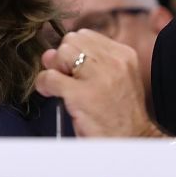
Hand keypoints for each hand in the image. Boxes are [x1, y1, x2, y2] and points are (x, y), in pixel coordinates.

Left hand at [34, 29, 160, 137]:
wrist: (131, 141)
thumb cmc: (117, 113)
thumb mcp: (110, 80)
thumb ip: (84, 61)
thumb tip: (49, 53)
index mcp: (123, 54)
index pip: (85, 35)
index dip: (74, 51)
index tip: (76, 69)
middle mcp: (113, 62)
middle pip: (70, 41)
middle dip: (63, 59)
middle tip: (68, 79)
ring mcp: (98, 78)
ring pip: (60, 54)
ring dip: (54, 70)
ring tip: (62, 88)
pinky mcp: (82, 95)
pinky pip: (50, 77)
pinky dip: (44, 85)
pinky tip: (51, 94)